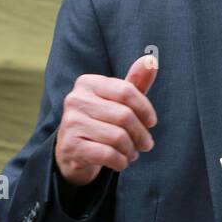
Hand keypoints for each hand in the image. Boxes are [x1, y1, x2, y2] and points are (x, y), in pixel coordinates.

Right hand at [55, 54, 158, 186]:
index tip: (151, 122)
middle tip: (146, 144)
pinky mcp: (70, 146)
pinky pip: (107, 154)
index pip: (127, 91)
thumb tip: (150, 60)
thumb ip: (135, 82)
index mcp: (88, 82)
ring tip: (131, 152)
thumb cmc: (101, 120)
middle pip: (125, 116)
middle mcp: (75, 99)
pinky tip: (121, 161)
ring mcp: (70, 123)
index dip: (145, 109)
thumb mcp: (118, 100)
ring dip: (131, 150)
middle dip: (141, 134)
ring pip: (117, 137)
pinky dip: (120, 161)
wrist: (73, 151)